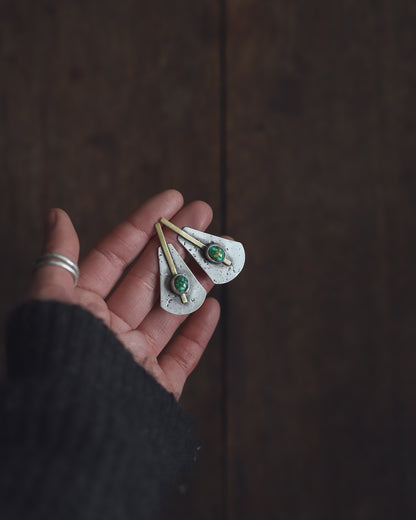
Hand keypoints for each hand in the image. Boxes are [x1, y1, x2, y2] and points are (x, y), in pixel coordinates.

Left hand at [26, 190, 219, 399]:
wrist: (73, 431)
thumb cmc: (57, 358)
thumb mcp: (48, 299)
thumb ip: (58, 258)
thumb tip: (56, 213)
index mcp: (82, 307)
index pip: (116, 256)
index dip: (144, 224)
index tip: (173, 199)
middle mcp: (110, 329)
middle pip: (150, 277)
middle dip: (179, 243)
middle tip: (206, 215)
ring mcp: (136, 358)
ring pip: (172, 311)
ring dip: (198, 279)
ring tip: (222, 250)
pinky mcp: (157, 388)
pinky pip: (182, 357)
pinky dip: (198, 333)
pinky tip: (212, 306)